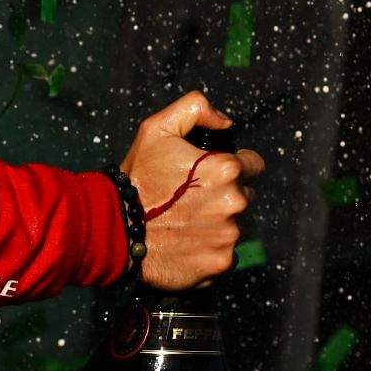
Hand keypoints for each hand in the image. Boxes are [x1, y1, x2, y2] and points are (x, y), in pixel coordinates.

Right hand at [118, 90, 261, 291]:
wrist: (116, 229)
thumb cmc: (137, 179)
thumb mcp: (157, 129)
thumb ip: (195, 109)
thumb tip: (224, 121)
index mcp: (226, 169)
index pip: (254, 165)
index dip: (234, 166)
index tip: (212, 174)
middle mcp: (234, 202)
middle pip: (244, 195)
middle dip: (224, 194)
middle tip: (191, 198)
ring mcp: (228, 235)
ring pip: (234, 225)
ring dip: (217, 222)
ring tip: (184, 221)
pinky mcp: (220, 262)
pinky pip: (225, 253)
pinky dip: (210, 248)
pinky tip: (186, 242)